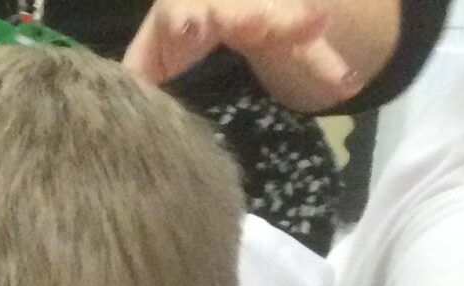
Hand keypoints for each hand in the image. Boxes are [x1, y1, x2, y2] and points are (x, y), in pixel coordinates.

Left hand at [124, 0, 356, 108]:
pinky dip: (328, 64)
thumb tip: (118, 99)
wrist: (234, 3)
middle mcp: (227, 3)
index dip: (185, 21)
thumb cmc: (185, 26)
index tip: (190, 31)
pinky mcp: (295, 24)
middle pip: (237, 8)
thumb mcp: (159, 47)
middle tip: (254, 25)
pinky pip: (313, 47)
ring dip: (294, 21)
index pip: (181, 12)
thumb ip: (140, 69)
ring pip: (280, 14)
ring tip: (316, 23)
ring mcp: (264, 10)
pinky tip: (344, 82)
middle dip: (246, 15)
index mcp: (186, 8)